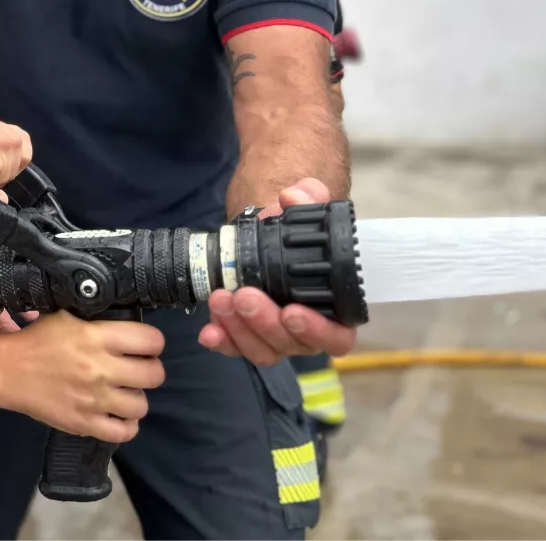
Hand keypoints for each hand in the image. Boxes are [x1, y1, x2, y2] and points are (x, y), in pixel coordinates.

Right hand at [0, 311, 164, 443]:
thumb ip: (99, 320)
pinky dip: (126, 425)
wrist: (7, 371)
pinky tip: (118, 415)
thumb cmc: (38, 340)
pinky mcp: (84, 423)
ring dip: (135, 398)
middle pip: (154, 375)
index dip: (153, 342)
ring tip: (124, 392)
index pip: (151, 340)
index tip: (145, 345)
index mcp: (97, 337)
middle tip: (137, 369)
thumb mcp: (67, 316)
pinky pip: (123, 432)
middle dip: (149, 370)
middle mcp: (100, 369)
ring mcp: (94, 400)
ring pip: (141, 405)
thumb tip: (127, 322)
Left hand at [199, 178, 357, 364]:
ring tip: (221, 299)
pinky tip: (208, 330)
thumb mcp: (304, 204)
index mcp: (335, 309)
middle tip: (245, 295)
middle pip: (290, 343)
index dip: (317, 330)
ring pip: (261, 349)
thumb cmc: (294, 228)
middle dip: (264, 322)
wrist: (264, 232)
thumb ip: (308, 195)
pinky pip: (235, 347)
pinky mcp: (245, 335)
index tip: (293, 312)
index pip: (337, 336)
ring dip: (239, 328)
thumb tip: (293, 196)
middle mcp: (306, 330)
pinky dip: (222, 340)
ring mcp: (275, 337)